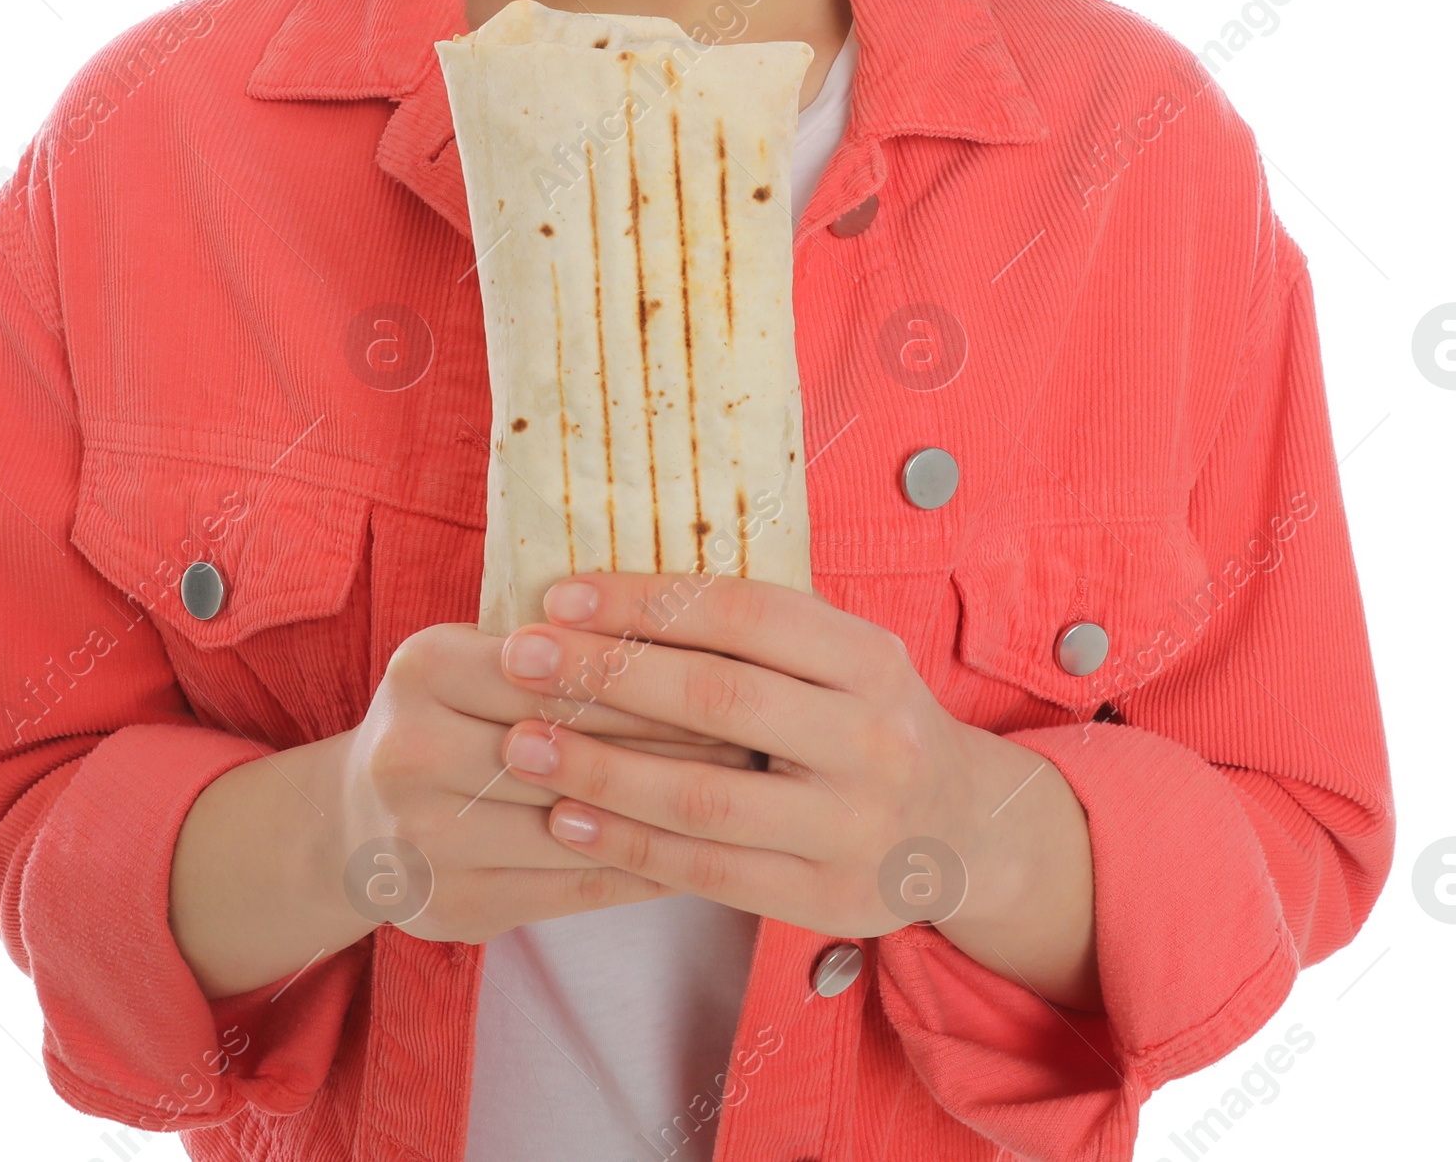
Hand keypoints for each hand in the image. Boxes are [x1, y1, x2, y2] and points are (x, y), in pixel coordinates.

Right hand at [339, 618, 755, 944]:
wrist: (357, 821)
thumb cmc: (451, 717)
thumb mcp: (477, 656)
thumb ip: (560, 649)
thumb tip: (694, 631)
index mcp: (423, 668)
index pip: (557, 666)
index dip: (646, 671)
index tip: (725, 673)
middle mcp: (410, 751)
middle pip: (567, 744)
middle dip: (668, 742)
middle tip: (752, 738)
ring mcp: (422, 840)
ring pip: (575, 823)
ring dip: (665, 812)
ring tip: (739, 797)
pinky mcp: (448, 908)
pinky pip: (571, 889)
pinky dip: (639, 869)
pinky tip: (695, 855)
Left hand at [493, 573, 1100, 1007]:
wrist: (965, 830)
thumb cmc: (869, 719)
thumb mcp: (845, 658)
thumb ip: (758, 630)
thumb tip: (617, 587)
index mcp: (870, 659)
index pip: (746, 614)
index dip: (647, 602)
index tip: (561, 595)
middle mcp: (871, 739)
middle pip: (718, 700)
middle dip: (607, 675)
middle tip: (521, 658)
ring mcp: (852, 827)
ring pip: (704, 798)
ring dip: (600, 771)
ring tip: (522, 745)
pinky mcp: (827, 898)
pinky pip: (709, 873)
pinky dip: (629, 845)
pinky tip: (567, 818)